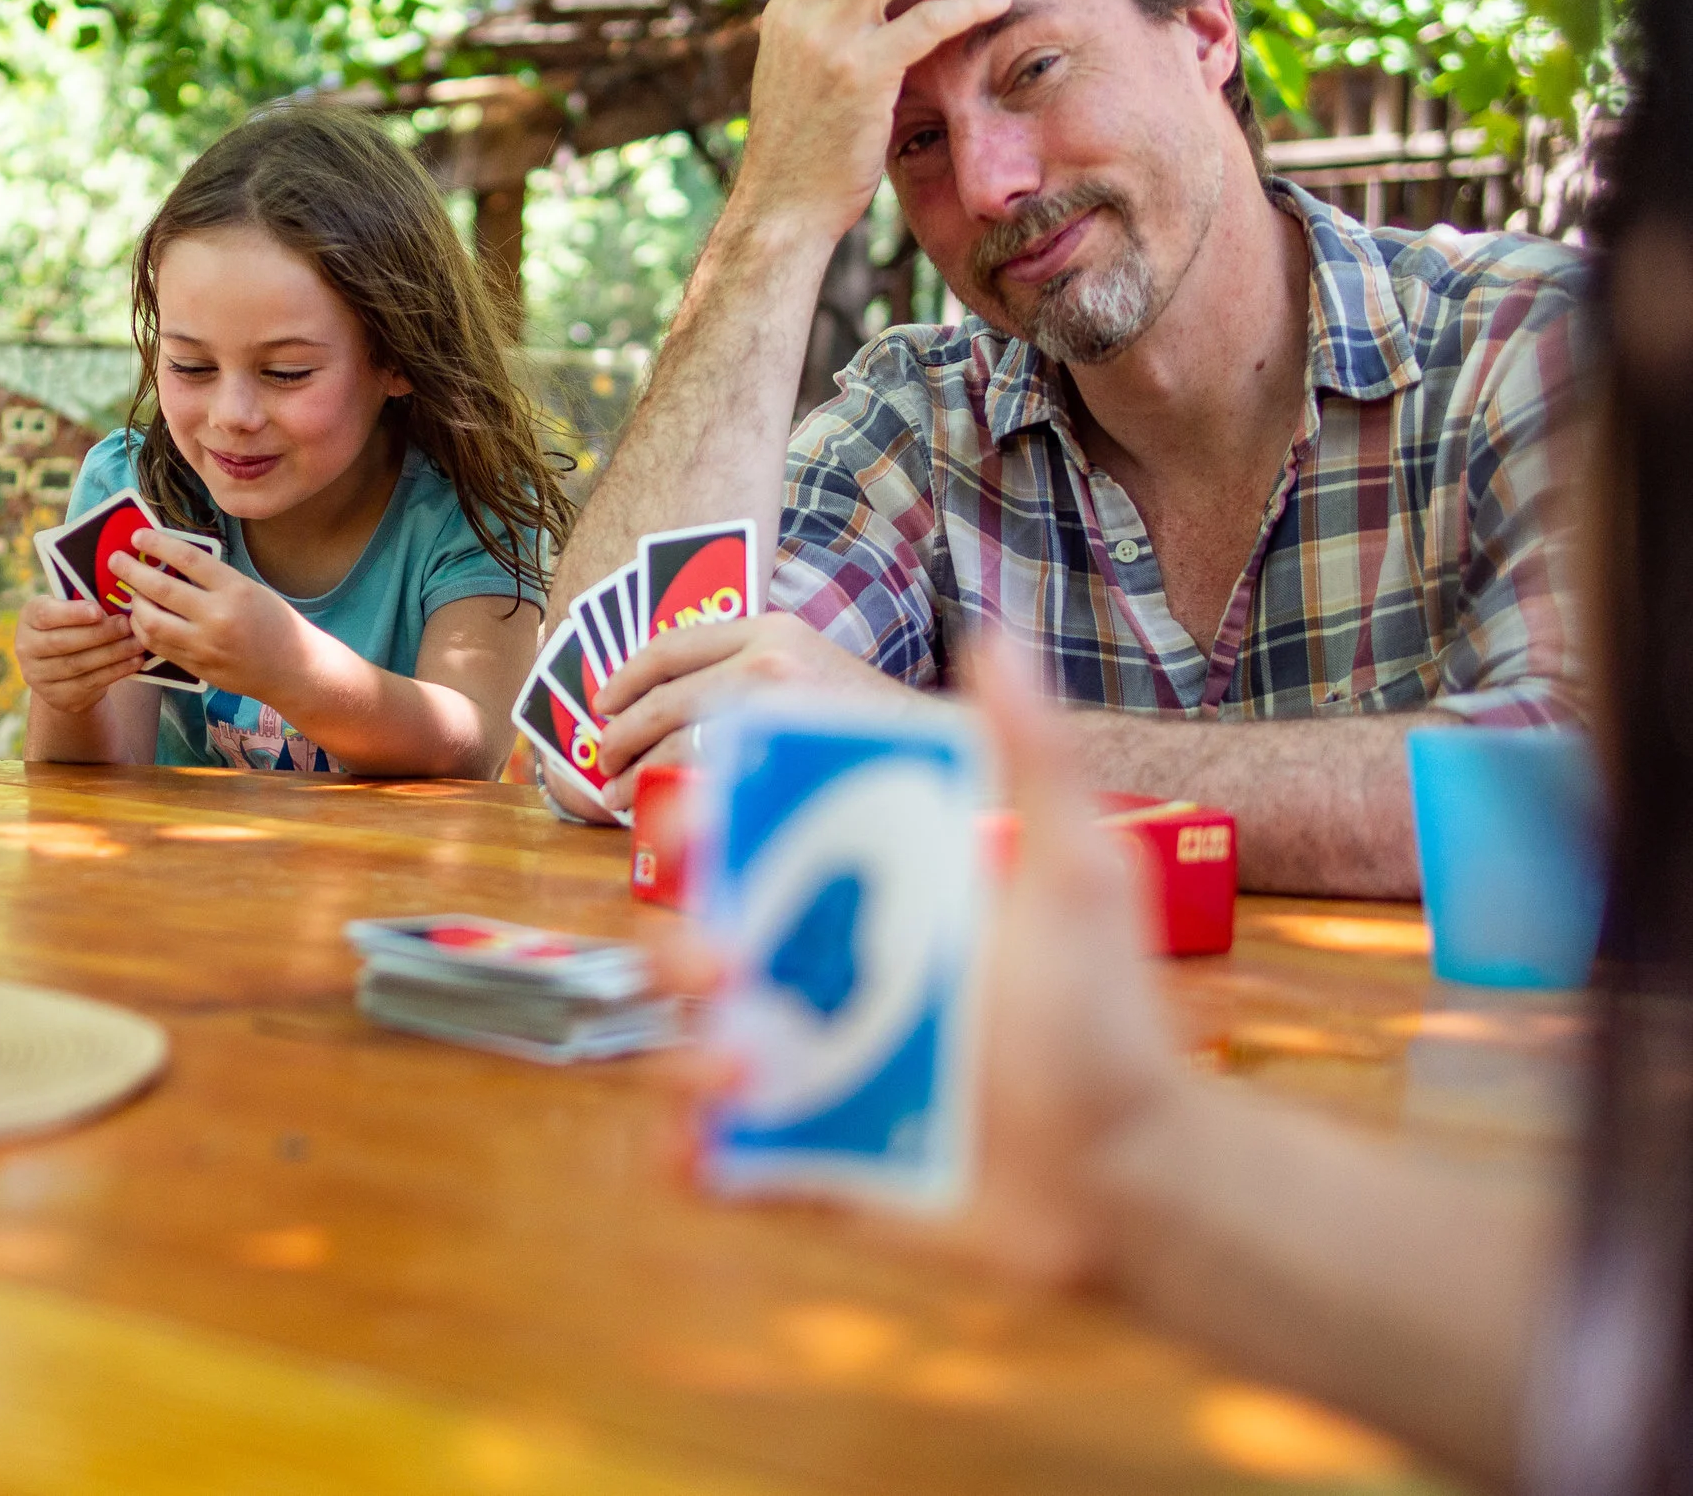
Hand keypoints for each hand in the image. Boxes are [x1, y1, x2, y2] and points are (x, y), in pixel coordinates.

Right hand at [14, 595, 145, 712]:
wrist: (62, 670)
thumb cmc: (73, 627)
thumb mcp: (72, 611)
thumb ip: (86, 603)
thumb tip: (118, 596)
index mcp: (29, 617)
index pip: (45, 615)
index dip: (71, 613)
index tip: (98, 611)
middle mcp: (26, 647)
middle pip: (63, 642)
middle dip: (99, 633)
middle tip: (127, 625)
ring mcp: (38, 675)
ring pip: (78, 664)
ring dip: (113, 653)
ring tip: (137, 643)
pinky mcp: (57, 696)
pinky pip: (89, 682)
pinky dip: (115, 671)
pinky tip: (134, 661)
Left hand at [108, 528, 307, 700]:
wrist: (292, 668)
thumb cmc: (274, 622)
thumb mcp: (248, 588)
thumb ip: (212, 578)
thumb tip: (169, 561)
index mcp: (235, 589)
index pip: (188, 559)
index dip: (158, 544)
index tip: (138, 536)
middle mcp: (218, 617)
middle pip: (161, 590)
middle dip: (132, 572)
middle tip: (116, 561)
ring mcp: (205, 646)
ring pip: (152, 623)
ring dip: (135, 605)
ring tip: (131, 594)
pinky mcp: (197, 667)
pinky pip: (159, 647)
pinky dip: (144, 631)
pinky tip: (142, 619)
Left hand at [594, 612, 915, 809]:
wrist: (930, 745)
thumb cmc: (859, 717)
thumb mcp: (804, 665)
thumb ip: (746, 669)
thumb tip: (669, 705)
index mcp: (768, 629)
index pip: (672, 645)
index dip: (626, 677)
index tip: (603, 705)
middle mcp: (766, 659)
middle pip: (664, 697)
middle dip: (620, 733)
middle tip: (601, 760)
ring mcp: (773, 708)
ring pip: (675, 739)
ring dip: (634, 770)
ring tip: (615, 794)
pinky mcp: (780, 755)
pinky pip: (704, 776)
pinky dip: (667, 790)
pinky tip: (653, 807)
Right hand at [661, 637, 1182, 1286]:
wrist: (1135, 1174)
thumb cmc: (1108, 1018)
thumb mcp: (1076, 874)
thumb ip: (1034, 756)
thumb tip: (998, 634)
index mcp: (862, 905)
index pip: (748, 846)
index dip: (697, 825)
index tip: (695, 824)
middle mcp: (816, 983)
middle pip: (693, 946)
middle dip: (674, 946)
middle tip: (720, 965)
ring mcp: (803, 1077)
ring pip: (684, 1051)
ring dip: (678, 1055)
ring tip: (736, 1072)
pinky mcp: (803, 1165)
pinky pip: (712, 1160)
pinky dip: (685, 1155)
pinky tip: (706, 1151)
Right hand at [732, 0, 1013, 245]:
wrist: (783, 208)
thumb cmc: (800, 152)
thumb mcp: (795, 76)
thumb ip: (820, 34)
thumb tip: (860, 5)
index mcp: (785, 12)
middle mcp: (800, 15)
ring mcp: (828, 42)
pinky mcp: (862, 75)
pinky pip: (928, 18)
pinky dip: (970, 5)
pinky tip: (994, 7)